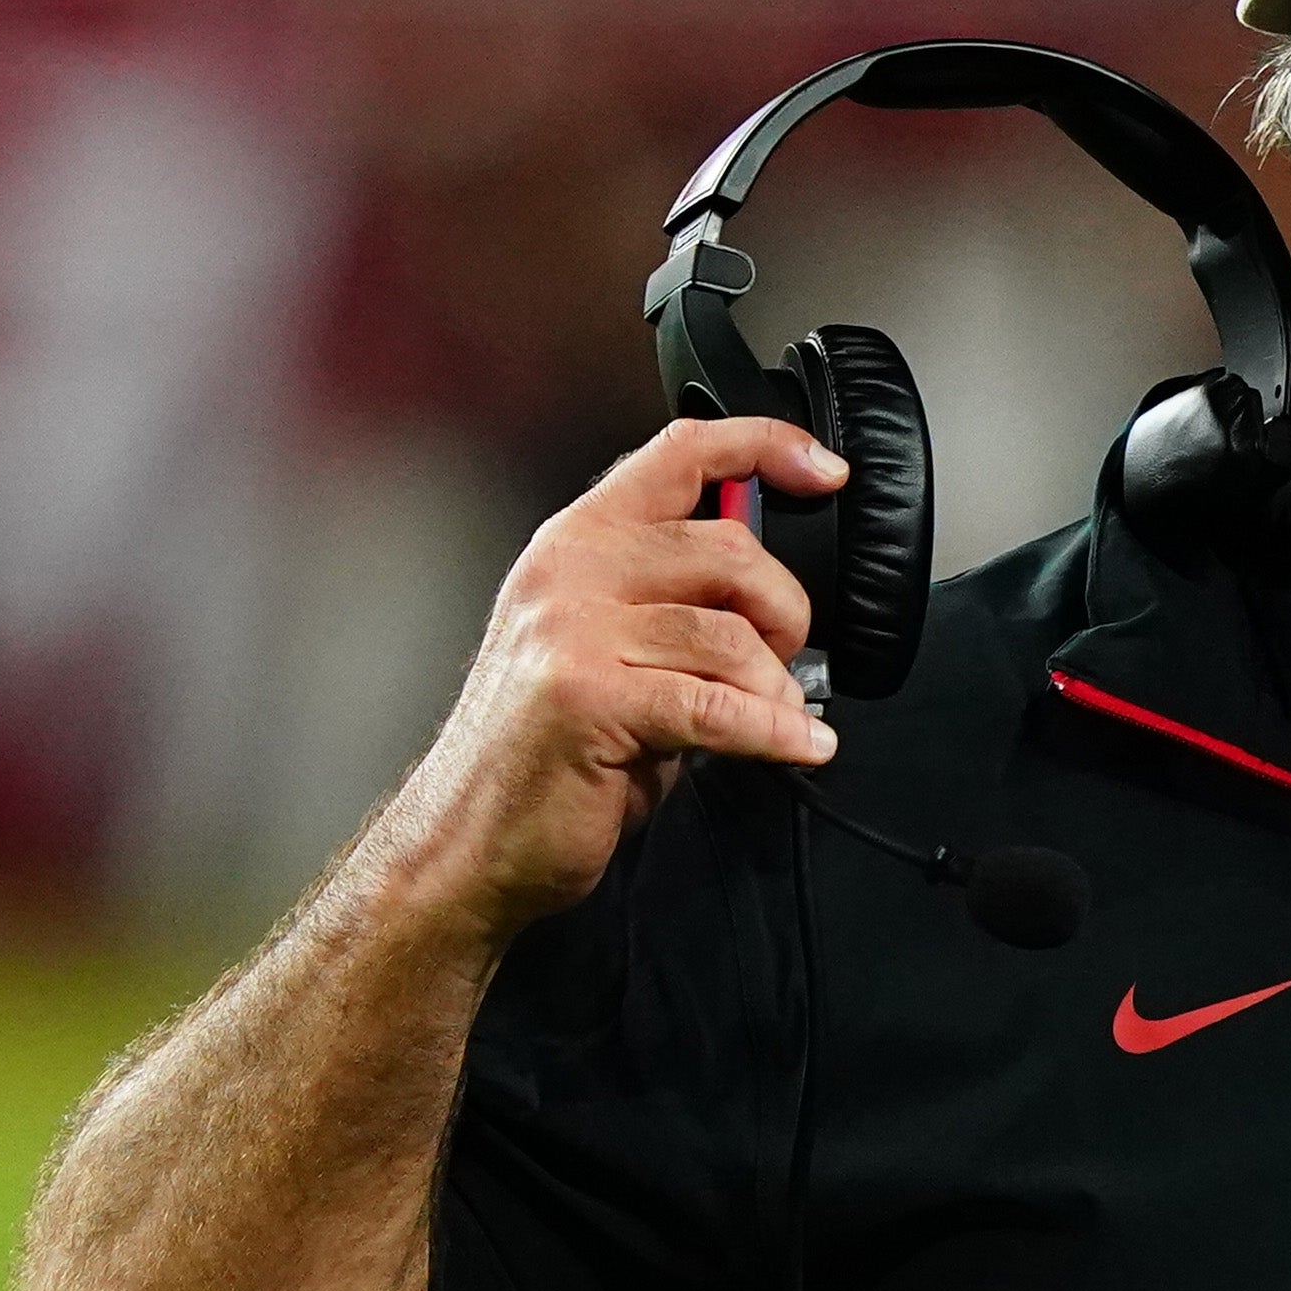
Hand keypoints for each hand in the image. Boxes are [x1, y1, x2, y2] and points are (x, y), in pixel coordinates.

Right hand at [368, 416, 840, 944]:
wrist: (466, 842)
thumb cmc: (542, 758)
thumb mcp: (605, 653)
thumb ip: (672, 607)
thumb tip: (767, 601)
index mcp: (574, 545)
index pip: (680, 455)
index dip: (764, 447)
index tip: (823, 470)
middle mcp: (569, 573)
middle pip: (727, 550)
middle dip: (783, 612)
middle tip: (782, 661)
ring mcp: (572, 631)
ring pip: (728, 634)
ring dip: (773, 688)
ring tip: (774, 720)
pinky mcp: (589, 698)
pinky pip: (716, 705)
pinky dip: (773, 732)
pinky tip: (797, 745)